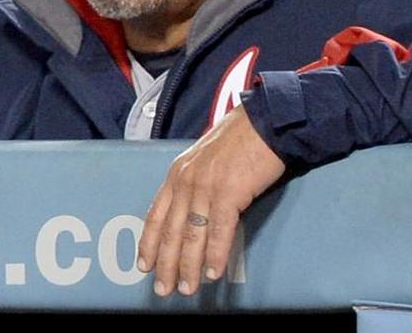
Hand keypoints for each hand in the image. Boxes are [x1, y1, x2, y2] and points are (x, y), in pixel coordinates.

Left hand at [137, 107, 284, 296]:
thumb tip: (194, 211)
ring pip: (191, 235)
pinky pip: (218, 231)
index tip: (144, 266)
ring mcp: (206, 187)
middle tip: (164, 290)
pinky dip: (215, 255)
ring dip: (189, 266)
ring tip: (187, 289)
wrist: (266, 122)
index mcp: (178, 173)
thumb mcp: (207, 159)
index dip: (148, 243)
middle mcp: (186, 180)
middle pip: (170, 230)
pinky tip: (213, 273)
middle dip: (166, 264)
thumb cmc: (241, 139)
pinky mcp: (229, 192)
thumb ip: (196, 182)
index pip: (155, 214)